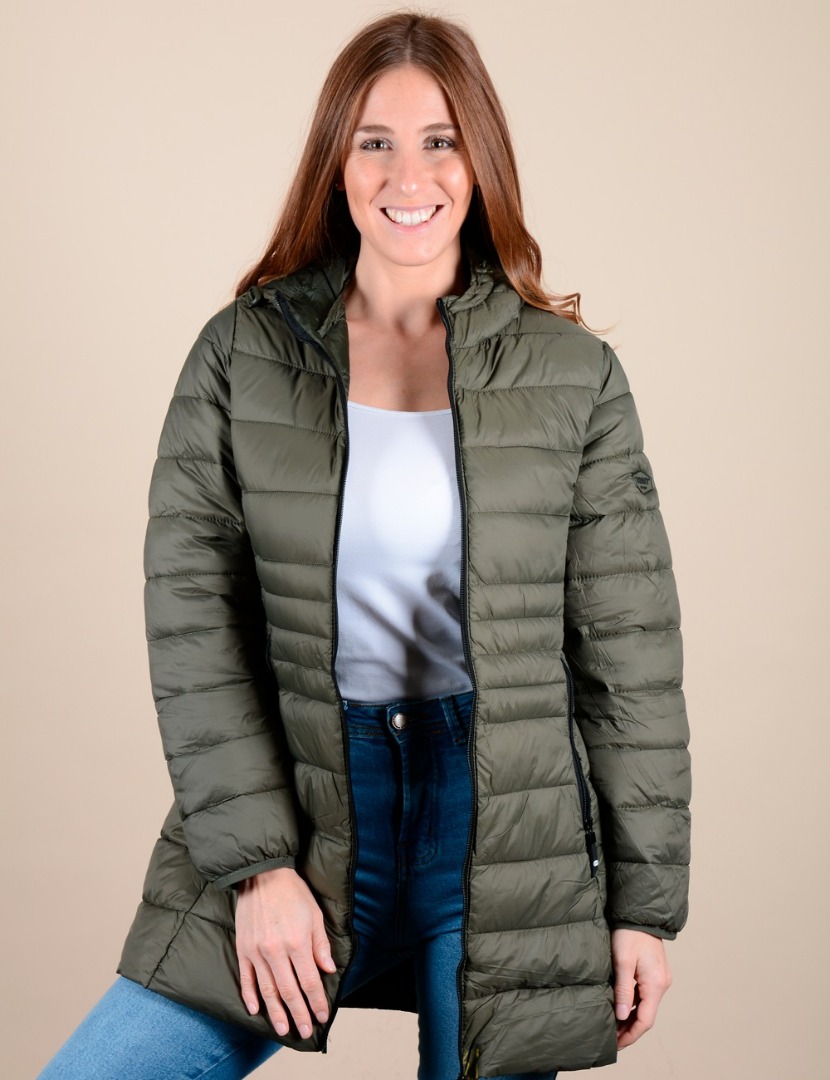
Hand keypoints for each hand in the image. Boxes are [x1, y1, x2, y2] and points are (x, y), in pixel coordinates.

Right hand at [235, 866, 336, 1038]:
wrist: (262, 874)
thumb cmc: (293, 892)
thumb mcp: (314, 915)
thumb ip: (320, 945)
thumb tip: (328, 970)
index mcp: (297, 942)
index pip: (309, 981)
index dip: (317, 1002)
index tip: (323, 1016)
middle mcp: (276, 951)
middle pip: (289, 991)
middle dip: (299, 1014)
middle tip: (305, 1032)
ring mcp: (257, 952)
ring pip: (267, 990)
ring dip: (276, 1013)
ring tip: (283, 1029)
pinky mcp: (243, 949)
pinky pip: (246, 978)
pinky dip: (250, 996)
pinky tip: (255, 1010)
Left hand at [610, 928, 672, 1049]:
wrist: (640, 914)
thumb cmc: (630, 934)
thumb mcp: (622, 961)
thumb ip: (623, 990)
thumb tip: (620, 1016)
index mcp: (655, 985)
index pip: (645, 1021)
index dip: (630, 1035)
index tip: (616, 1044)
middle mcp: (661, 985)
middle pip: (646, 1016)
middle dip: (629, 1030)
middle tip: (610, 1038)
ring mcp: (659, 979)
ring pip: (645, 1007)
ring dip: (630, 1018)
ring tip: (612, 1026)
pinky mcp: (654, 973)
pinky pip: (644, 996)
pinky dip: (632, 1005)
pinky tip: (620, 1007)